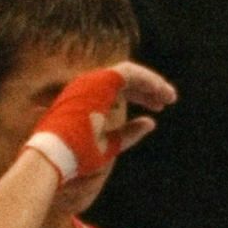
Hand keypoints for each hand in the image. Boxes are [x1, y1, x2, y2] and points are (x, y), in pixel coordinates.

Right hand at [24, 60, 175, 180]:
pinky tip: (160, 90)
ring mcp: (92, 82)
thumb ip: (129, 134)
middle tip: (170, 99)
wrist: (57, 155)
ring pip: (130, 73)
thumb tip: (151, 123)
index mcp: (89, 100)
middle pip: (127, 81)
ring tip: (170, 96)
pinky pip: (129, 72)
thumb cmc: (77, 154)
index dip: (142, 96)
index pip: (120, 90)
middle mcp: (88, 87)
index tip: (159, 108)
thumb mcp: (109, 145)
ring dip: (152, 82)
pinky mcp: (98, 80)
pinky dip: (147, 79)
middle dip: (151, 88)